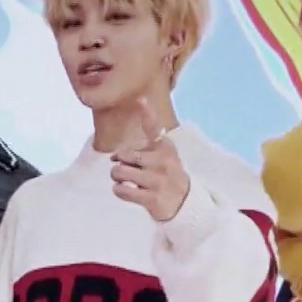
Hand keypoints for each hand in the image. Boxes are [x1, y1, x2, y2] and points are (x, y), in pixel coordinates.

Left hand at [110, 98, 191, 222]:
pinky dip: (119, 190)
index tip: (141, 99)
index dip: (147, 113)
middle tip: (128, 169)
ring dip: (117, 177)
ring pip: (119, 172)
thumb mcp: (162, 154)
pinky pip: (121, 190)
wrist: (185, 202)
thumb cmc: (165, 174)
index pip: (154, 127)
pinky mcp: (152, 198)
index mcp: (164, 146)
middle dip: (119, 162)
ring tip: (127, 180)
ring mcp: (158, 179)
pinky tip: (128, 191)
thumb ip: (143, 146)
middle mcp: (163, 160)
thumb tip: (115, 154)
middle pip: (123, 154)